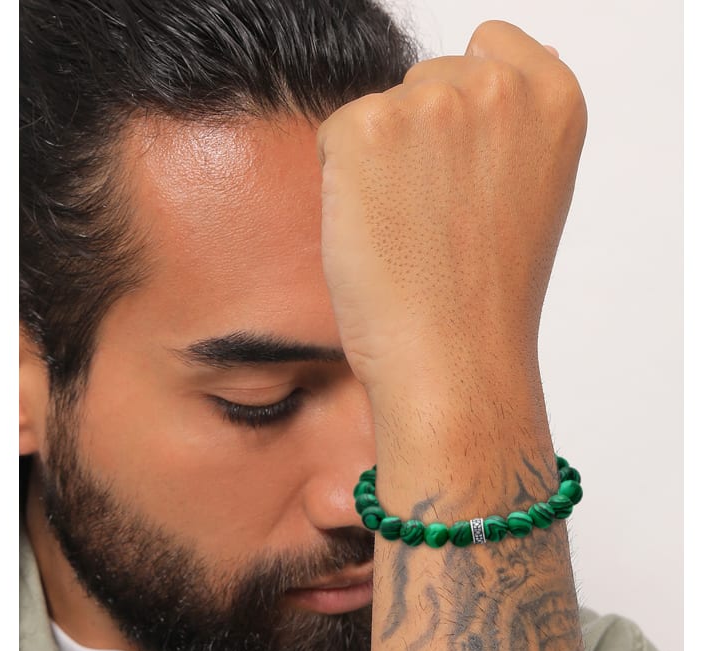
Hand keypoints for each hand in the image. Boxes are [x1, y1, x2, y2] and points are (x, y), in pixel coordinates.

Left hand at [317, 21, 586, 410]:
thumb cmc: (489, 297)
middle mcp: (497, 86)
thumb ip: (513, 124)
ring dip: (380, 165)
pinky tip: (378, 233)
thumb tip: (507, 65)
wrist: (456, 361)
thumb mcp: (530, 192)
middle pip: (425, 82)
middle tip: (439, 222)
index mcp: (553, 97)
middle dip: (420, 142)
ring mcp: (430, 104)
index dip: (464, 118)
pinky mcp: (366, 132)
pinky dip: (343, 184)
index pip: (488, 48)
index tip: (469, 178)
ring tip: (411, 233)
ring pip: (378, 114)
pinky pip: (336, 138)